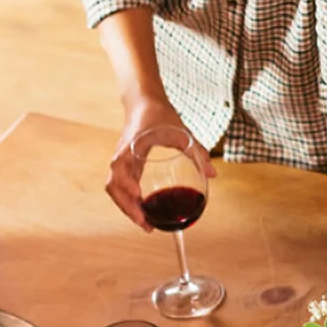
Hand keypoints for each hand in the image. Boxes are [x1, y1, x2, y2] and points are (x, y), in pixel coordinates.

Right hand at [107, 98, 210, 228]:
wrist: (144, 102)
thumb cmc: (160, 115)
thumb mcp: (182, 132)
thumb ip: (198, 152)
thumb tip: (213, 175)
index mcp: (132, 146)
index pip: (120, 167)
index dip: (126, 183)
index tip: (138, 196)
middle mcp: (122, 155)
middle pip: (114, 185)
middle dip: (126, 207)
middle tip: (144, 223)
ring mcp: (122, 161)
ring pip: (115, 188)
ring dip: (126, 207)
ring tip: (144, 223)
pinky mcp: (126, 164)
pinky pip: (121, 185)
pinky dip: (129, 199)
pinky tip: (143, 211)